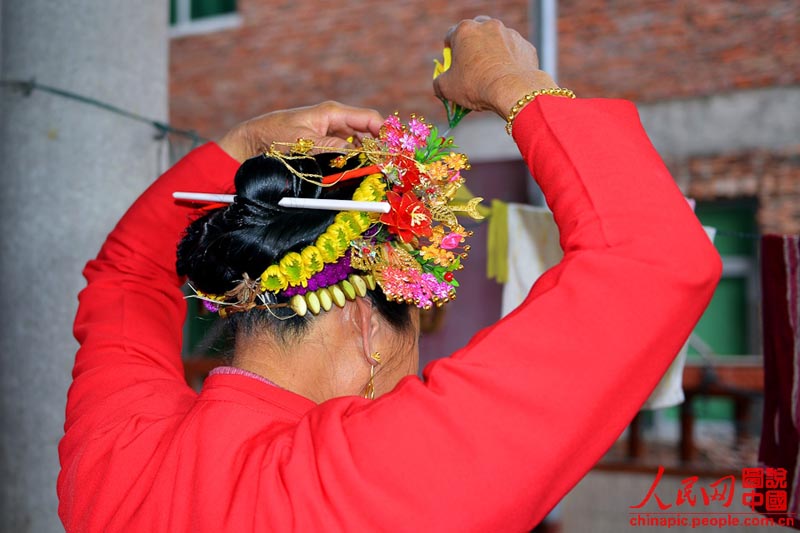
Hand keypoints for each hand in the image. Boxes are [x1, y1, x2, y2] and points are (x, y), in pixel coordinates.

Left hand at [217, 101, 383, 162]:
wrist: (255, 140)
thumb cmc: (275, 135)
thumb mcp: (302, 141)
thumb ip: (329, 146)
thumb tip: (354, 152)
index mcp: (333, 113)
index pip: (370, 119)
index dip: (387, 132)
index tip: (397, 149)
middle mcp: (336, 121)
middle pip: (369, 133)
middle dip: (380, 148)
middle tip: (389, 166)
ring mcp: (333, 133)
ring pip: (360, 145)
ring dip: (367, 158)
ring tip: (375, 172)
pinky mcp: (327, 145)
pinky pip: (348, 152)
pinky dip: (355, 162)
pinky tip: (358, 172)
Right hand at [433, 17, 557, 117]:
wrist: (513, 90)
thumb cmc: (476, 86)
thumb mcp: (446, 88)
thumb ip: (438, 82)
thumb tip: (439, 84)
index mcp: (465, 30)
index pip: (450, 37)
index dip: (449, 53)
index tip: (452, 66)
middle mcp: (488, 26)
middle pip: (476, 34)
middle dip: (473, 48)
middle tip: (472, 68)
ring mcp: (510, 34)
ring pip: (497, 42)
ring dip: (493, 54)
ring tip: (492, 76)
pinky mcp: (526, 46)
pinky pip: (514, 53)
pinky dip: (510, 63)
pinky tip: (507, 79)